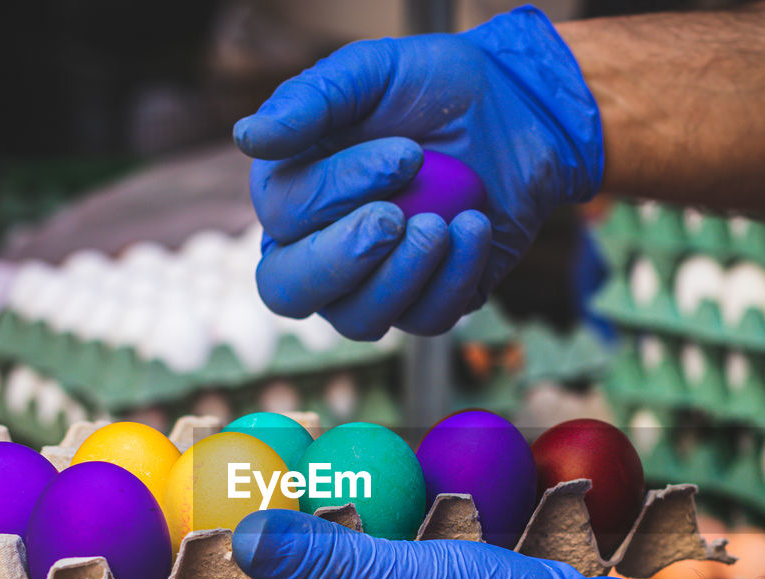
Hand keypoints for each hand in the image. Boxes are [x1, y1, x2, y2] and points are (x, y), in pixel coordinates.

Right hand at [236, 6, 602, 340]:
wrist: (517, 111)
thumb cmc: (434, 88)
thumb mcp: (373, 72)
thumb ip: (310, 100)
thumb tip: (247, 137)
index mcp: (289, 193)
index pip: (283, 219)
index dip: (337, 194)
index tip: (407, 154)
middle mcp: (317, 249)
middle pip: (288, 292)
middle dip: (344, 258)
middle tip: (397, 218)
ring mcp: (372, 284)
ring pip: (358, 322)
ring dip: (404, 275)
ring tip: (445, 224)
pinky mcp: (426, 303)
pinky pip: (426, 320)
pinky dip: (454, 278)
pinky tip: (475, 228)